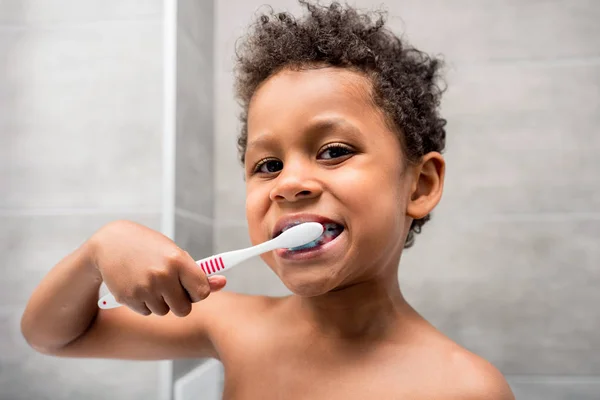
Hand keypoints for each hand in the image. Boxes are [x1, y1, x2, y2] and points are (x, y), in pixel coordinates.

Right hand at [89, 220, 225, 315]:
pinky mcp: (128, 298)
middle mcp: (162, 275)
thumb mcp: (175, 254)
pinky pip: (146, 312)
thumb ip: (198, 272)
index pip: (202, 292)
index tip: (192, 287)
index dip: (198, 293)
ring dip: (160, 302)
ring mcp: (144, 288)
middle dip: (180, 302)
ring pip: (164, 311)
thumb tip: (223, 283)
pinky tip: (137, 285)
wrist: (111, 243)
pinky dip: (144, 303)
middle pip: (184, 309)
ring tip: (150, 281)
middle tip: (170, 287)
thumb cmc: (150, 248)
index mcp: (178, 261)